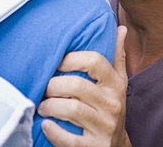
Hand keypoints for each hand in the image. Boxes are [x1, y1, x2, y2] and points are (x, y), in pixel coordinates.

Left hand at [38, 26, 130, 146]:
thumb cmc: (110, 107)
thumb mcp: (118, 82)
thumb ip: (117, 56)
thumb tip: (121, 28)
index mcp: (115, 84)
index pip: (95, 61)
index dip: (72, 58)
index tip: (57, 62)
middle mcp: (112, 104)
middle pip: (78, 86)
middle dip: (54, 84)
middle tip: (43, 86)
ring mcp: (104, 127)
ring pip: (73, 110)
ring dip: (51, 106)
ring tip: (41, 105)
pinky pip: (70, 140)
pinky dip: (54, 131)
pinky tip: (46, 125)